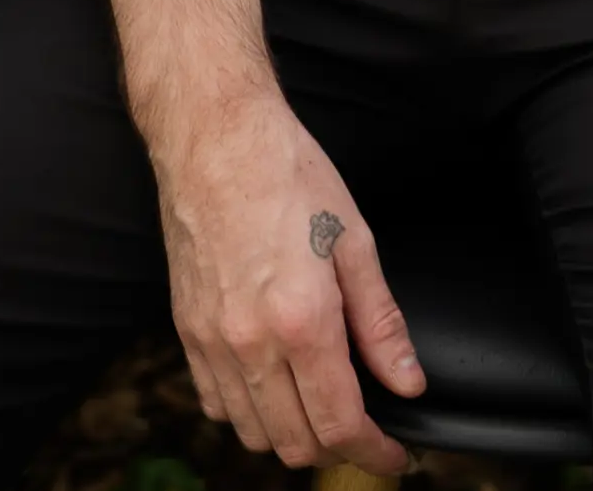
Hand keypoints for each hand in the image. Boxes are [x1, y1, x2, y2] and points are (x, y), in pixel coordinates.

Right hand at [147, 97, 426, 474]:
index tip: (393, 456)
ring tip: (318, 407)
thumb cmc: (287, 174)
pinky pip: (214, 402)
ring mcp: (211, 339)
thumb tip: (407, 381)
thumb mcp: (356, 241)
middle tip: (363, 428)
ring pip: (251, 432)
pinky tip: (270, 385)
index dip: (374, 453)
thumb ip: (381, 323)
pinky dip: (246, 412)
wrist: (215, 136)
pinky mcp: (186, 328)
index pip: (340, 425)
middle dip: (337, 448)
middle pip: (294, 443)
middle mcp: (251, 342)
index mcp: (302, 321)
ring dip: (289, 435)